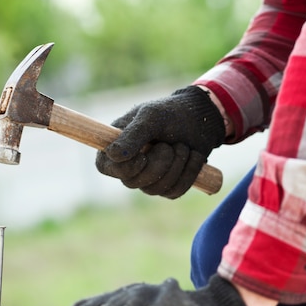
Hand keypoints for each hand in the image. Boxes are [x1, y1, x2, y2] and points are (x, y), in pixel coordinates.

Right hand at [96, 86, 225, 198]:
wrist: (200, 119)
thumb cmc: (170, 113)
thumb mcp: (151, 117)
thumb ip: (132, 135)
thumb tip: (113, 154)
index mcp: (115, 145)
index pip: (106, 168)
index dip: (125, 167)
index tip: (142, 156)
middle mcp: (127, 166)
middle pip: (133, 182)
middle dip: (158, 162)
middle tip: (168, 144)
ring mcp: (147, 179)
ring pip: (156, 189)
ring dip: (176, 164)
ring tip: (182, 146)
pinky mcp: (167, 186)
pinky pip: (175, 191)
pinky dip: (189, 172)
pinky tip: (193, 155)